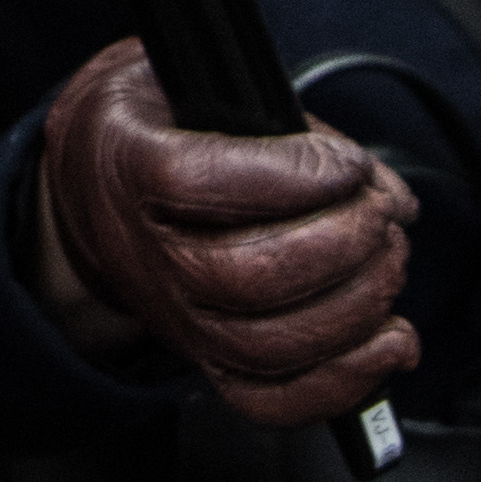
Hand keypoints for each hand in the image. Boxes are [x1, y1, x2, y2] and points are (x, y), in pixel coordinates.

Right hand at [24, 40, 420, 427]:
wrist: (89, 195)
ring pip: (271, 344)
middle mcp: (149, 257)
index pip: (204, 182)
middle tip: (378, 211)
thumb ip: (282, 121)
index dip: (294, 176)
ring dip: (356, 304)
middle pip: (248, 276)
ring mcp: (179, 319)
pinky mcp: (209, 359)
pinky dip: (345, 381)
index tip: (347, 163)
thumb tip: (376, 185)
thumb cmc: (148, 127)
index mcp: (129, 168)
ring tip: (387, 257)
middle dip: (341, 242)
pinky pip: (274, 401)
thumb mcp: (187, 80)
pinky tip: (391, 340)